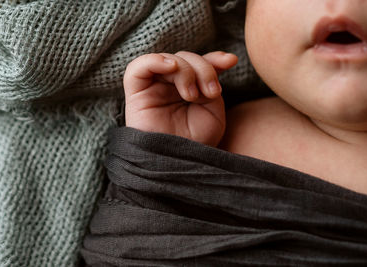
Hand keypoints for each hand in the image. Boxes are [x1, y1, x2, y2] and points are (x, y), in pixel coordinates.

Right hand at [123, 51, 237, 145]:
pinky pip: (138, 68)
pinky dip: (155, 61)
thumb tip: (217, 61)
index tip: (230, 61)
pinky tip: (171, 67)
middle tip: (210, 93)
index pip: (199, 65)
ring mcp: (153, 89)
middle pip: (185, 59)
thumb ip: (211, 84)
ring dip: (185, 71)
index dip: (214, 59)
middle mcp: (170, 87)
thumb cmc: (197, 141)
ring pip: (167, 60)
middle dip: (203, 70)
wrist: (179, 163)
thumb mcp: (214, 111)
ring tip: (192, 95)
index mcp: (189, 90)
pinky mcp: (136, 94)